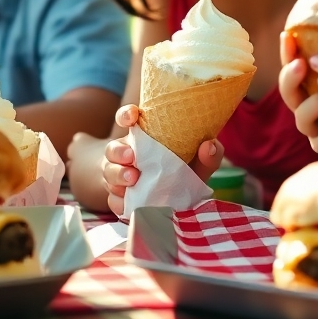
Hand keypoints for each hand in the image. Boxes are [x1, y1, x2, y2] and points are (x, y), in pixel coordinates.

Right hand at [101, 106, 223, 216]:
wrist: (172, 204)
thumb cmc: (183, 175)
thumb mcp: (198, 165)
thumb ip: (208, 156)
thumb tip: (209, 146)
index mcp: (143, 139)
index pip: (127, 119)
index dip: (126, 114)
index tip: (134, 115)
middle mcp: (126, 155)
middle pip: (112, 148)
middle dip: (119, 151)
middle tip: (132, 156)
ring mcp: (119, 177)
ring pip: (108, 172)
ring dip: (118, 174)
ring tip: (133, 179)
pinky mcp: (118, 199)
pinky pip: (112, 200)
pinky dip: (119, 201)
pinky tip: (128, 203)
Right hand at [277, 31, 317, 155]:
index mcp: (309, 84)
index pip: (291, 64)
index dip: (286, 51)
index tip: (289, 35)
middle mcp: (306, 104)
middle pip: (287, 91)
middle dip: (290, 77)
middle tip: (302, 64)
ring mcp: (315, 128)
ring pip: (302, 119)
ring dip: (311, 105)